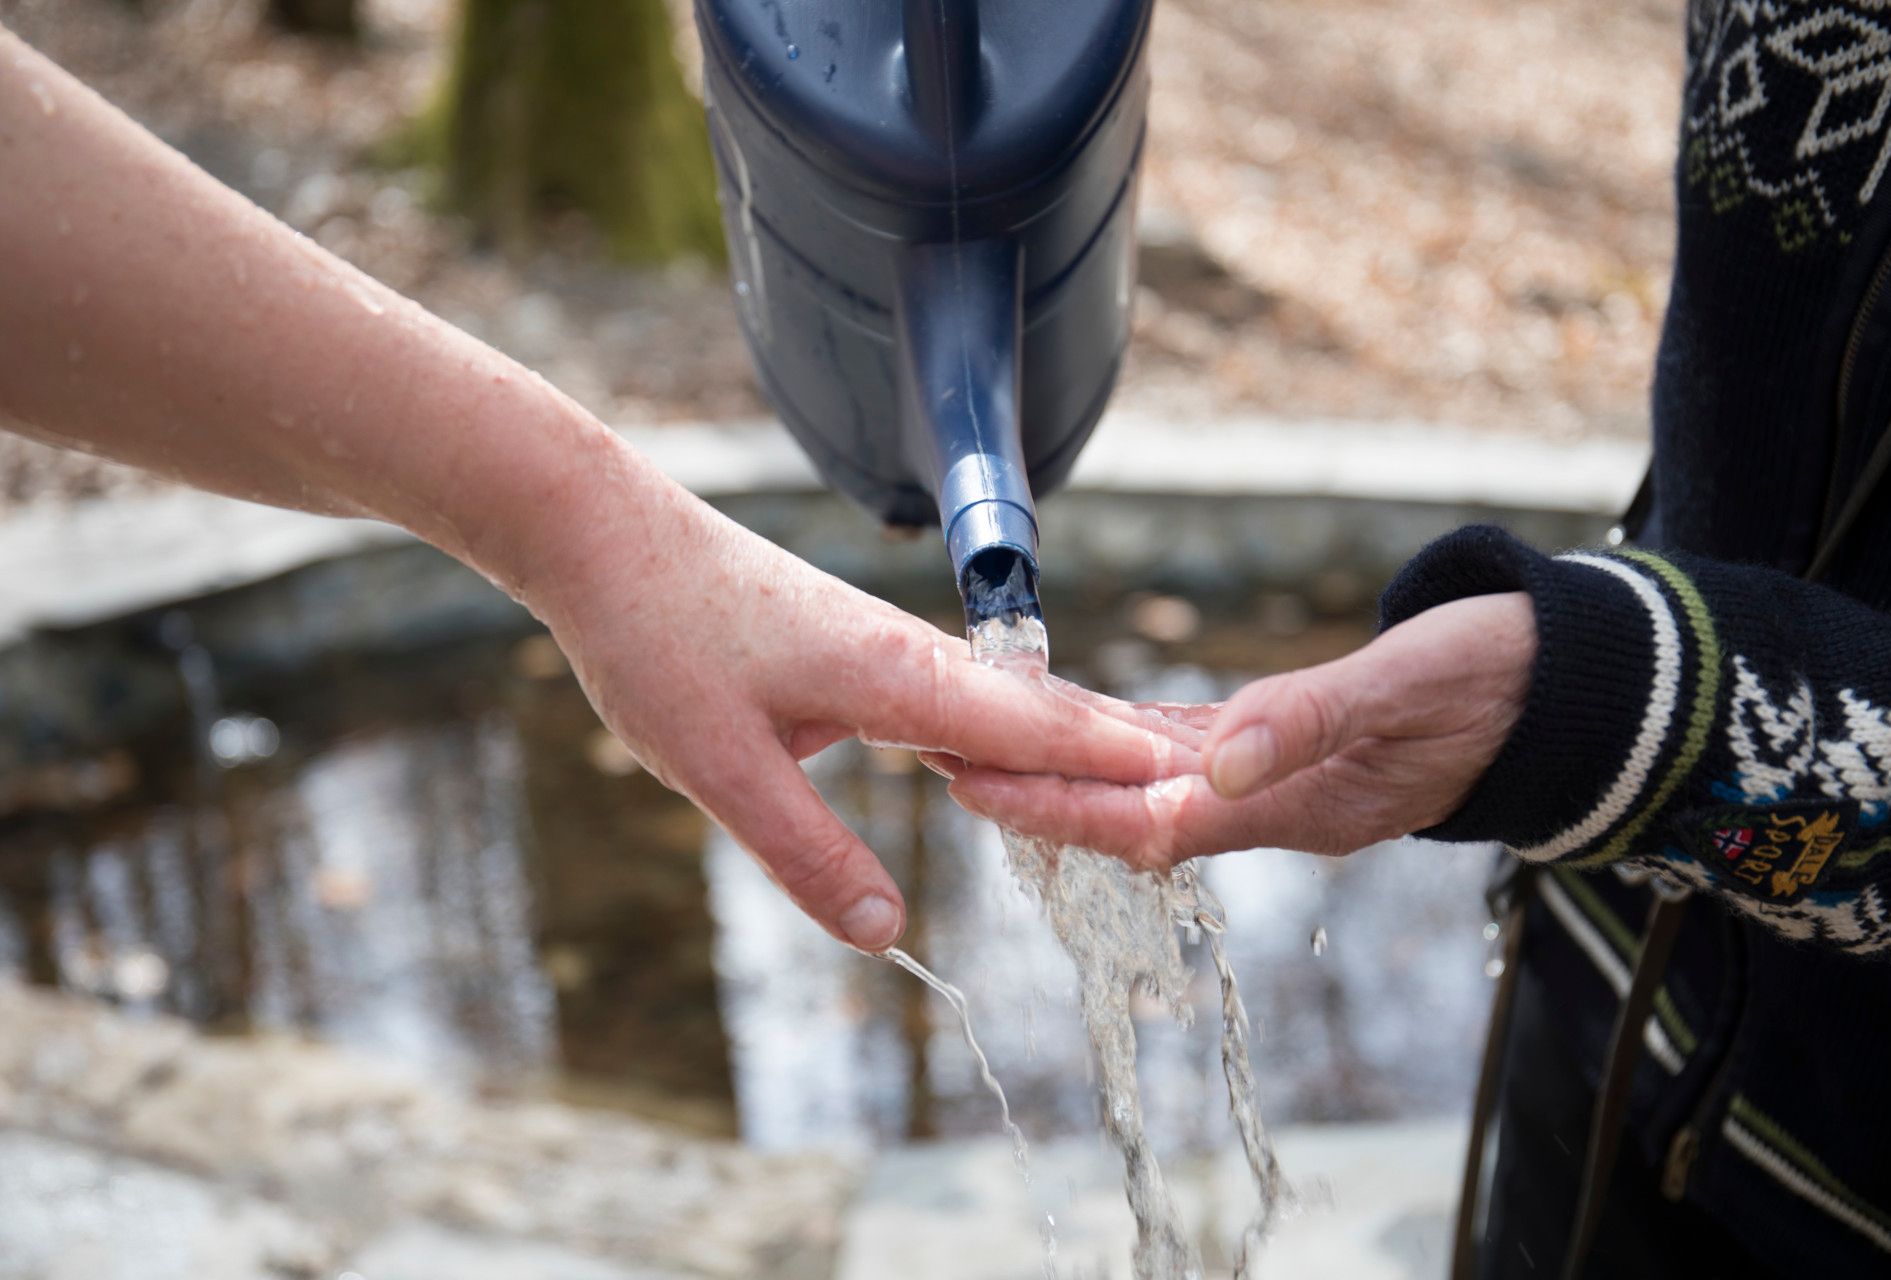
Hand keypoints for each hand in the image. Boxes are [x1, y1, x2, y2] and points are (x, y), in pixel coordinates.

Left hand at [519, 453, 1193, 950]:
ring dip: (1069, 735)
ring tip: (1137, 773)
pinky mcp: (852, 644)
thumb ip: (806, 850)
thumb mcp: (718, 767)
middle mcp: (908, 652)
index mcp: (897, 676)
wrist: (601, 532)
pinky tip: (1010, 741)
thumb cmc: (656, 637)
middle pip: (1040, 707)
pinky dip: (1009, 721)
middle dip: (1117, 750)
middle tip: (1199, 790)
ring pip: (1001, 695)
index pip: (1035, 728)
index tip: (1194, 788)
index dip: (1114, 765)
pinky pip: (958, 689)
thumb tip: (888, 934)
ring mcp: (883, 642)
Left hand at [944, 593, 1534, 869]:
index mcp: (1294, 804)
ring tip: (979, 733)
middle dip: (1031, 788)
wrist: (1557, 687)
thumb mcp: (1409, 685)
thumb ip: (1314, 721)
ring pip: (1145, 781)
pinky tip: (1077, 715)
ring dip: (1064, 763)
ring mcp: (1274, 781)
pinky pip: (1182, 752)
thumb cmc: (1494, 680)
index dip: (1057, 808)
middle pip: (1126, 809)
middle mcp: (1270, 804)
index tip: (972, 785)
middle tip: (934, 753)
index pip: (1147, 823)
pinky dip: (1123, 736)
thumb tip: (1219, 766)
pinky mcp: (1281, 746)